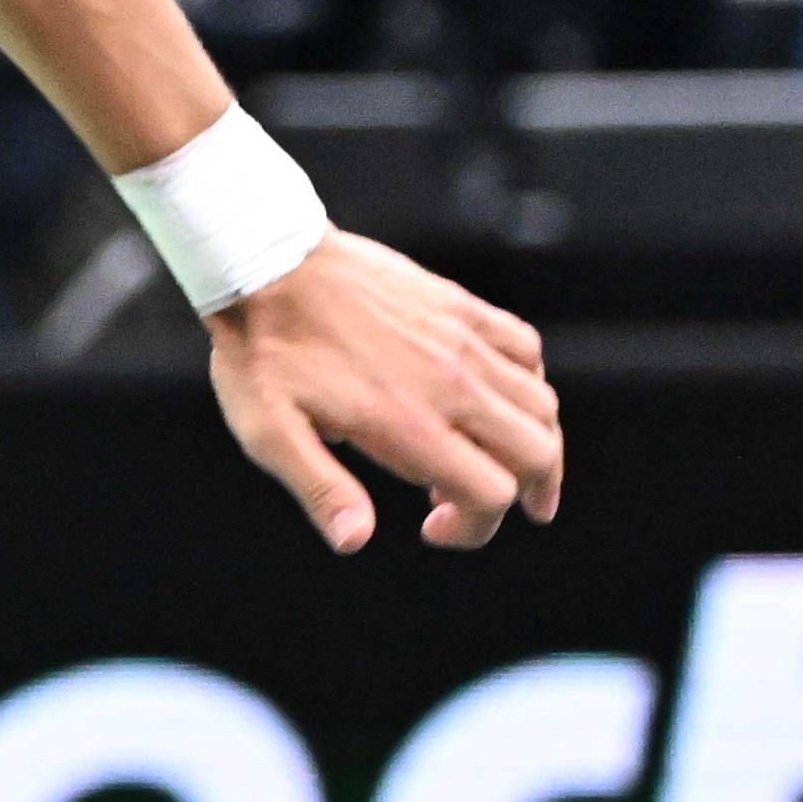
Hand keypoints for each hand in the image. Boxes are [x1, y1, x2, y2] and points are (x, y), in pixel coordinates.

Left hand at [205, 231, 562, 551]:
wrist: (265, 261)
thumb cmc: (261, 351)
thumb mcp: (268, 431)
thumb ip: (319, 486)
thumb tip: (355, 540)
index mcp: (408, 422)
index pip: (488, 494)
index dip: (472, 527)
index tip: (431, 525)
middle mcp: (449, 382)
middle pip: (536, 454)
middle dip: (526, 493)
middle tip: (486, 506)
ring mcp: (460, 340)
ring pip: (541, 405)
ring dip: (536, 444)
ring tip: (509, 465)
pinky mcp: (458, 305)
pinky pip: (526, 347)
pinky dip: (530, 382)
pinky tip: (502, 399)